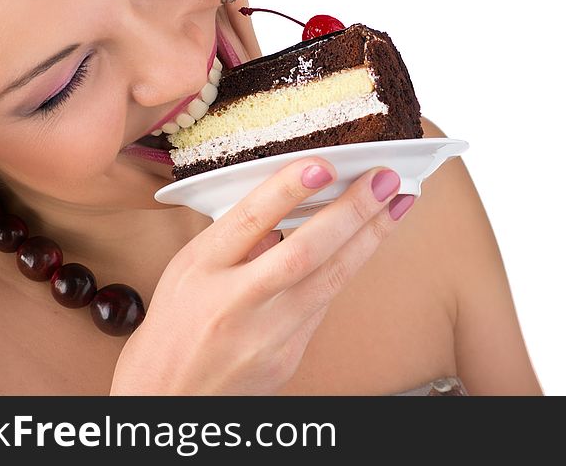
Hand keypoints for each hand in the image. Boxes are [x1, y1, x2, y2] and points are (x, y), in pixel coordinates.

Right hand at [110, 158, 411, 394]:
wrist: (167, 399)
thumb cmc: (174, 329)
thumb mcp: (186, 270)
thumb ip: (233, 239)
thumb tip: (290, 206)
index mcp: (199, 270)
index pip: (248, 221)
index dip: (287, 190)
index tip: (322, 165)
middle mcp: (232, 304)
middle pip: (301, 253)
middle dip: (350, 211)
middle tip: (385, 178)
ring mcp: (264, 337)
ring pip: (328, 281)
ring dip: (369, 238)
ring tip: (398, 204)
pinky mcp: (287, 358)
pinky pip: (322, 306)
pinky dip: (345, 270)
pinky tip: (367, 242)